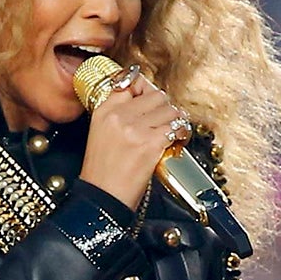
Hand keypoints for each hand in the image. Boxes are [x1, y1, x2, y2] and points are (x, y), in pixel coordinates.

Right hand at [78, 68, 183, 211]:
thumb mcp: (100, 133)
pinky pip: (175, 127)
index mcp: (104, 111)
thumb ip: (117, 114)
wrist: (103, 197)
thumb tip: (143, 100)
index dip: (146, 89)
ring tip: (173, 129)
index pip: (130, 82)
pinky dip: (181, 132)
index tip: (152, 99)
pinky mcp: (151, 144)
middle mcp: (119, 116)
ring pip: (169, 109)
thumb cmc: (103, 171)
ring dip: (175, 119)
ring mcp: (136, 129)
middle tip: (165, 118)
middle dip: (164, 106)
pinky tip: (178, 139)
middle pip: (155, 95)